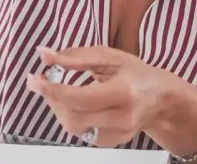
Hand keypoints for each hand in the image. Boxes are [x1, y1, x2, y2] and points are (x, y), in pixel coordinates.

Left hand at [26, 46, 183, 148]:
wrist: (161, 99)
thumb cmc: (135, 73)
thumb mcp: (107, 56)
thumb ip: (73, 57)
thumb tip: (43, 54)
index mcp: (124, 92)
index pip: (79, 97)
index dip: (52, 89)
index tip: (34, 78)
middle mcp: (123, 117)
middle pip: (73, 116)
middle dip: (51, 98)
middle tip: (41, 82)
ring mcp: (119, 134)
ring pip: (74, 128)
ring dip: (58, 108)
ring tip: (57, 91)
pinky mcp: (113, 142)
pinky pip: (81, 133)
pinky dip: (70, 117)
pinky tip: (73, 104)